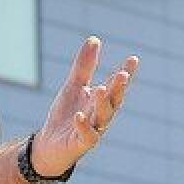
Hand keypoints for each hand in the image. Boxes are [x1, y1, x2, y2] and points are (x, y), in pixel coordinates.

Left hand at [31, 36, 137, 176]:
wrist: (49, 144)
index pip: (115, 86)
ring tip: (100, 89)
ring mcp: (92, 130)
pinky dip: (84, 126)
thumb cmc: (66, 115)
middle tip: (122, 75)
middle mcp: (100, 116)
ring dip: (102, 105)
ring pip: (102, 118)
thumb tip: (95, 39)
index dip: (125, 73)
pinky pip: (86, 136)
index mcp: (100, 101)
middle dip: (118, 90)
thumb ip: (85, 66)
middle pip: (113, 102)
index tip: (134, 59)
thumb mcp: (73, 86)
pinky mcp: (80, 144)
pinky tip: (79, 115)